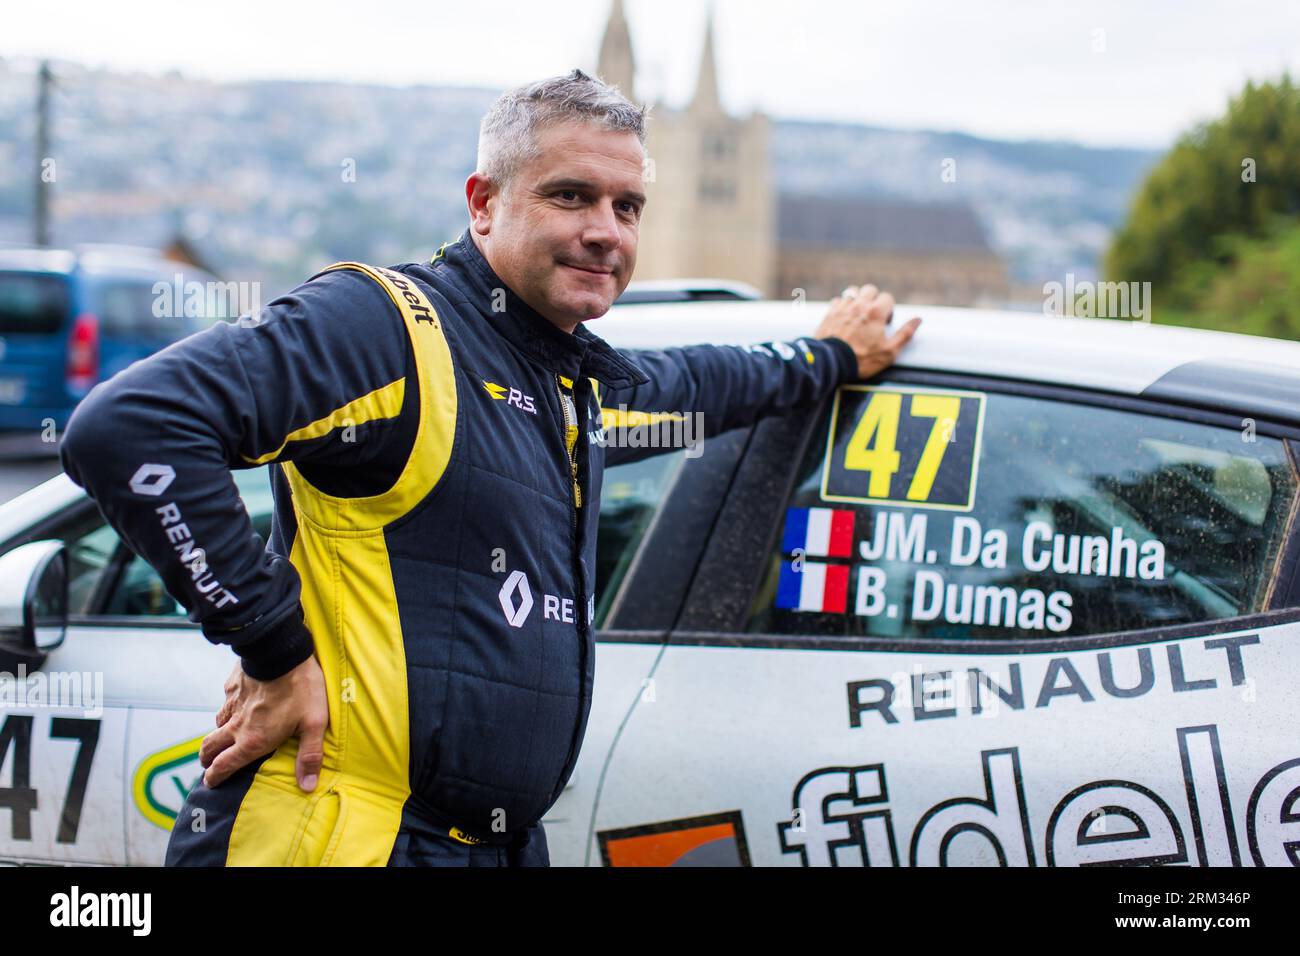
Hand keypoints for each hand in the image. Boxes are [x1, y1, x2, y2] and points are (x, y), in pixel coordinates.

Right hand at [201, 655, 327, 790]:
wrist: (281, 651)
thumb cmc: (301, 689)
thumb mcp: (313, 724)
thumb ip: (309, 755)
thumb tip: (307, 787)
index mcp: (252, 740)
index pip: (223, 766)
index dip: (214, 778)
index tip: (209, 784)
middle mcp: (236, 725)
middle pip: (209, 748)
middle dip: (207, 760)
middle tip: (209, 766)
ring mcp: (232, 704)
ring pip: (216, 724)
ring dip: (217, 734)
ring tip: (224, 738)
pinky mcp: (232, 685)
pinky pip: (226, 701)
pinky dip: (228, 709)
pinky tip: (239, 704)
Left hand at [814, 284, 920, 378]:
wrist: (832, 363)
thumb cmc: (862, 359)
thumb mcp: (889, 351)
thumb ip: (905, 334)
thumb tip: (918, 320)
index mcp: (876, 312)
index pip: (887, 297)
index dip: (889, 310)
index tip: (885, 323)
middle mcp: (859, 305)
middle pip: (871, 290)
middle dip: (874, 300)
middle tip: (873, 316)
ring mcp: (843, 307)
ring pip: (853, 291)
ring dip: (858, 299)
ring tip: (859, 313)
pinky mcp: (830, 313)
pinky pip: (838, 300)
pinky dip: (843, 305)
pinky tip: (844, 317)